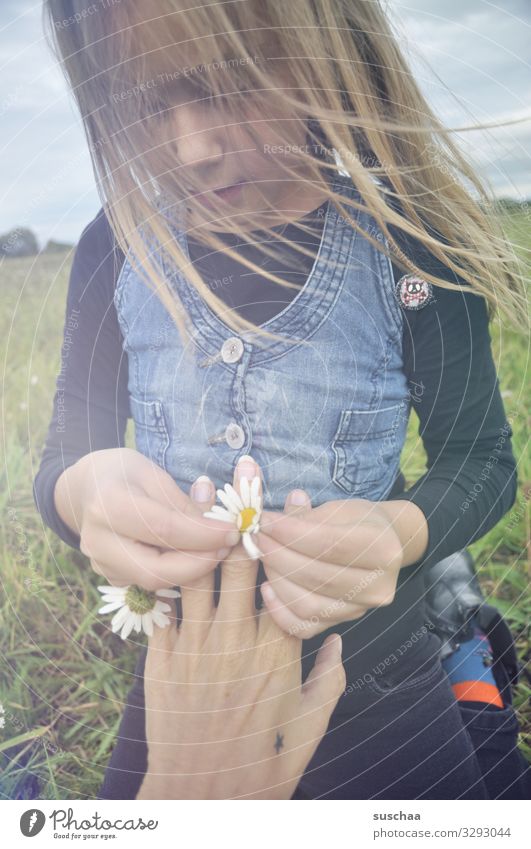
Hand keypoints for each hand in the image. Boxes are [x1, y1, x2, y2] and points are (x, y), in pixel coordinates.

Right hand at [57, 447, 238, 589]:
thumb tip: (220, 527)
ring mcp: (99, 564)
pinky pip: (147, 584)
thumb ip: (183, 503)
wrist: (84, 488)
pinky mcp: (108, 577)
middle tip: (227, 549)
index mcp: (108, 504)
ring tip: (214, 551)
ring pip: (152, 583)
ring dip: (189, 571)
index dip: (203, 535)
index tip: (233, 531)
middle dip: (198, 564)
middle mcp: (97, 540)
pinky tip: (192, 558)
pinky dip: (174, 574)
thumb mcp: (153, 474)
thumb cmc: (124, 474)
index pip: (164, 529)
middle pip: (155, 570)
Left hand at [137, 463, 345, 799]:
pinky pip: (166, 603)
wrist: (200, 799)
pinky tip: (165, 534)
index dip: (293, 538)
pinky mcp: (164, 657)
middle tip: (245, 471)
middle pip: (242, 564)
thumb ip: (328, 682)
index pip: (287, 579)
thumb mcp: (309, 730)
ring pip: (200, 570)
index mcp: (277, 653)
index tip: (296, 501)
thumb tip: (337, 640)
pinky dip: (168, 567)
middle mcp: (238, 640)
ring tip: (201, 485)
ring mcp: (198, 646)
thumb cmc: (262, 767)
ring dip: (199, 526)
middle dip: (244, 514)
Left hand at [257, 491, 404, 638]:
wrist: (384, 545)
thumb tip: (268, 519)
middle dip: (278, 555)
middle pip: (317, 576)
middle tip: (256, 538)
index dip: (290, 533)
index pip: (328, 543)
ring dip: (277, 579)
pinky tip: (267, 589)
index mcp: (383, 549)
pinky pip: (305, 627)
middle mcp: (378, 585)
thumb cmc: (358, 522)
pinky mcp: (343, 623)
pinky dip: (280, 611)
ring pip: (308, 604)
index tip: (264, 521)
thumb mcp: (339, 509)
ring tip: (261, 556)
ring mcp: (361, 609)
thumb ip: (306, 516)